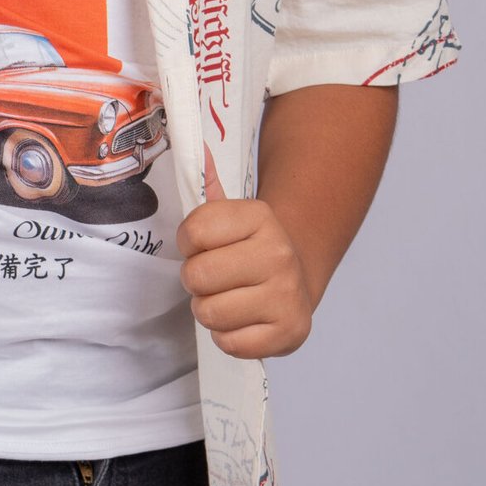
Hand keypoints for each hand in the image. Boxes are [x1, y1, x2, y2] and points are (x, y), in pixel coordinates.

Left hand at [175, 143, 313, 358]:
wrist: (297, 276)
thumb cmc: (247, 245)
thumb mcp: (227, 211)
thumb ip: (204, 181)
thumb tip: (191, 143)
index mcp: (260, 217)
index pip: (193, 232)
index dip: (188, 242)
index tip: (203, 245)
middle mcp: (279, 253)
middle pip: (197, 276)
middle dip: (196, 280)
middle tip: (215, 277)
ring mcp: (288, 295)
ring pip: (209, 313)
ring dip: (209, 310)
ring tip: (228, 298)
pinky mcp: (290, 332)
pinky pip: (230, 343)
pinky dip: (229, 337)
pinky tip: (244, 319)